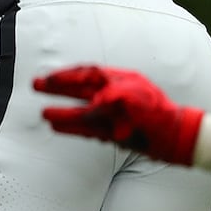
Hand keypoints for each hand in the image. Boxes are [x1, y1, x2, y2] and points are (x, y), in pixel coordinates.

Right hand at [35, 64, 204, 163]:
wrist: (175, 137)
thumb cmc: (159, 113)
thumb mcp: (138, 99)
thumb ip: (114, 98)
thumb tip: (93, 103)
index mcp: (119, 81)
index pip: (88, 74)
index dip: (67, 76)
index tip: (49, 78)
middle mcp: (112, 96)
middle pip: (80, 89)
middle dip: (58, 88)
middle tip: (35, 85)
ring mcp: (112, 114)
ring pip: (81, 111)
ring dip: (62, 111)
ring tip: (43, 112)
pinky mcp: (113, 132)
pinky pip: (87, 129)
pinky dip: (72, 128)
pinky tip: (57, 127)